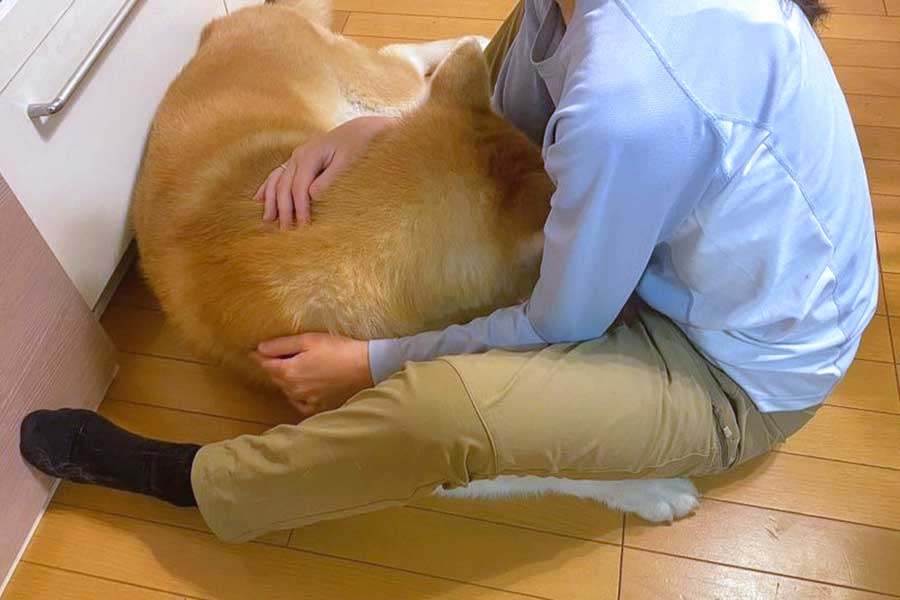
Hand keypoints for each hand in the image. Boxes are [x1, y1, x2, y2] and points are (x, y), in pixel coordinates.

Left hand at [251, 333, 372, 417]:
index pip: (265, 364)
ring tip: (292, 368)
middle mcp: (294, 389)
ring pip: (287, 389)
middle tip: (273, 356)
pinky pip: (301, 403)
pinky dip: (298, 396)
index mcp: (288, 372)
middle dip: (272, 366)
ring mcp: (307, 400)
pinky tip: (303, 388)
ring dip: (285, 380)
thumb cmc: (338, 350)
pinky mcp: (320, 406)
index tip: (252, 351)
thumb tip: (260, 348)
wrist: (365, 367)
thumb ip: (281, 345)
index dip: (258, 356)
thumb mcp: (308, 340)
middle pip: (275, 377)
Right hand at [255, 116, 397, 228]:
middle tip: (286, 230)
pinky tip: (258, 199)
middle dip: (284, 209)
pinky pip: (277, 174)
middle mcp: (298, 155)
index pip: (299, 188)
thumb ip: (330, 179)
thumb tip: (312, 195)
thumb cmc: (357, 148)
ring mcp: (295, 157)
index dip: (300, 208)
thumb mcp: (348, 162)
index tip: (304, 225)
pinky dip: (267, 187)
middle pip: (284, 186)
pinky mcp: (297, 160)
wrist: (359, 132)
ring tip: (268, 220)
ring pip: (276, 180)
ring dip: (270, 201)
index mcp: (309, 156)